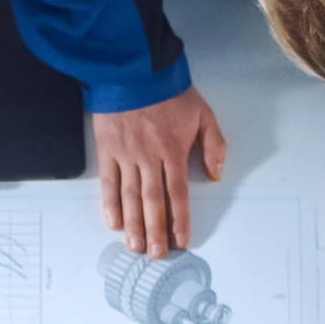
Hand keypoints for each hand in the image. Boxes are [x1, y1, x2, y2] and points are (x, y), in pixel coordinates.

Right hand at [94, 89, 228, 257]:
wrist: (134, 69)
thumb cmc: (170, 91)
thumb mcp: (203, 113)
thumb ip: (213, 145)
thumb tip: (216, 174)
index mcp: (174, 150)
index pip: (178, 193)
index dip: (180, 220)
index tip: (181, 241)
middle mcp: (149, 157)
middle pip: (153, 201)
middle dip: (155, 231)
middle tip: (155, 254)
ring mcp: (126, 155)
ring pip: (130, 196)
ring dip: (133, 224)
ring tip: (135, 247)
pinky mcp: (108, 149)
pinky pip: (108, 182)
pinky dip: (110, 204)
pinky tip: (114, 222)